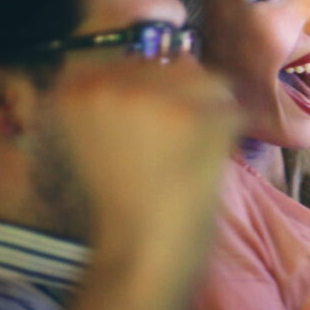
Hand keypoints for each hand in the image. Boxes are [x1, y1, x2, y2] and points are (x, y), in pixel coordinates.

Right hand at [53, 58, 239, 243]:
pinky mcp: (190, 113)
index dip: (158, 88)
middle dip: (189, 98)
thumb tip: (179, 58)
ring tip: (197, 151)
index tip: (159, 124)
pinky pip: (233, 108)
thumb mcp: (100, 139)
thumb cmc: (124, 205)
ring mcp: (149, 94)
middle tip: (181, 146)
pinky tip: (211, 159)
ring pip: (210, 81)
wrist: (141, 251)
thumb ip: (123, 98)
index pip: (135, 59)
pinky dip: (233, 132)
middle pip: (174, 64)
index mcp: (76, 89)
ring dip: (215, 112)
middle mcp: (107, 82)